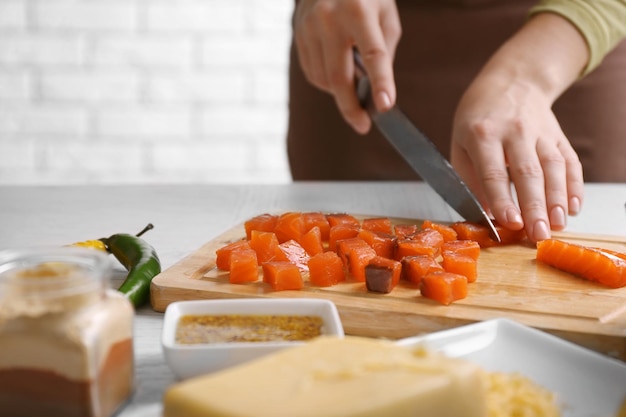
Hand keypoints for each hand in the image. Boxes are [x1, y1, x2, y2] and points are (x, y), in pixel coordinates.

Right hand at [293, 0, 400, 132]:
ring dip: (341, 92)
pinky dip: (327, 82)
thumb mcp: (385, 13)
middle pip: (339, 76)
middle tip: (363, 126)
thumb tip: (373, 88)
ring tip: (354, 87)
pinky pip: (312, 73)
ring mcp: (308, 27)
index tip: (385, 107)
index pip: (373, 54)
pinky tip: (337, 73)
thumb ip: (383, 50)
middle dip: (351, 107)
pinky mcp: (297, 35)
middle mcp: (329, 18)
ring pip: (324, 79)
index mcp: (358, 10)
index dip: (381, 83)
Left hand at [450, 13, 587, 242]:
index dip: (503, 198)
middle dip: (535, 206)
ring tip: (557, 225)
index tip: (509, 223)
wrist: (512, 80)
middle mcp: (515, 131)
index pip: (494, 171)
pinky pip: (570, 161)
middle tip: (538, 235)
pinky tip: (573, 207)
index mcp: (483, 134)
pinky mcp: (558, 135)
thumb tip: (486, 212)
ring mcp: (540, 132)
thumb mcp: (460, 143)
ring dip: (557, 199)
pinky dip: (574, 186)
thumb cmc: (478, 118)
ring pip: (553, 168)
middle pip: (528, 173)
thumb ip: (470, 178)